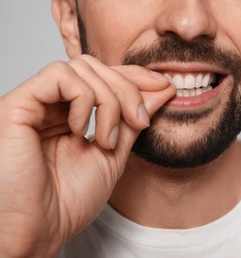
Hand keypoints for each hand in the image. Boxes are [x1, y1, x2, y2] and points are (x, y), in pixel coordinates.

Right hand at [0, 55, 175, 256]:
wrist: (41, 230)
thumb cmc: (70, 200)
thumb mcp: (113, 155)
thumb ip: (132, 121)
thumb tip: (160, 90)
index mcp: (70, 115)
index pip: (104, 76)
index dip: (135, 76)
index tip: (165, 87)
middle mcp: (51, 105)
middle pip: (95, 67)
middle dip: (127, 89)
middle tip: (139, 122)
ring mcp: (34, 104)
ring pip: (81, 68)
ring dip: (108, 101)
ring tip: (106, 140)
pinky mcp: (17, 105)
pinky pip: (59, 76)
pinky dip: (83, 99)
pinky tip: (80, 130)